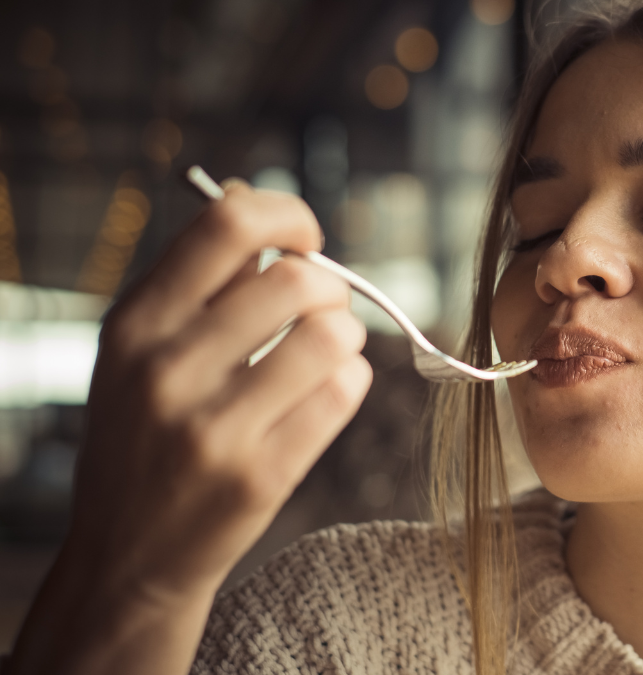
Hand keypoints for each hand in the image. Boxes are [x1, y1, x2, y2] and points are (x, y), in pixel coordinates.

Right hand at [7, 182, 372, 674]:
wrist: (126, 558)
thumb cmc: (146, 437)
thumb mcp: (139, 352)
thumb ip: (197, 279)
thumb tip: (254, 195)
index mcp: (135, 325)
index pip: (227, 224)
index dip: (288, 216)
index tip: (305, 239)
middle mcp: (166, 370)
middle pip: (297, 279)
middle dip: (329, 286)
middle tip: (321, 311)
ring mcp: (213, 428)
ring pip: (330, 335)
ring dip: (346, 335)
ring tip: (327, 352)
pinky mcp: (258, 477)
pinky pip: (343, 394)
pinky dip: (351, 380)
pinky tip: (329, 390)